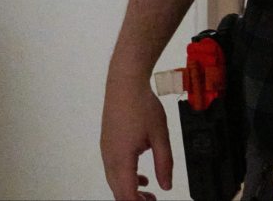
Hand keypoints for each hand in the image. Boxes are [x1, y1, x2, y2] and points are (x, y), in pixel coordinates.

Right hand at [101, 71, 173, 200]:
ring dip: (130, 191)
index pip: (126, 194)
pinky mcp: (108, 144)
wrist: (124, 83)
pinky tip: (142, 178)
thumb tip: (166, 186)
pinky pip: (114, 169)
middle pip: (118, 191)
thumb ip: (164, 163)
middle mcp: (109, 158)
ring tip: (149, 194)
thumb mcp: (160, 135)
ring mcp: (106, 151)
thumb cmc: (141, 104)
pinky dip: (126, 178)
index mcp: (121, 158)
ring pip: (115, 181)